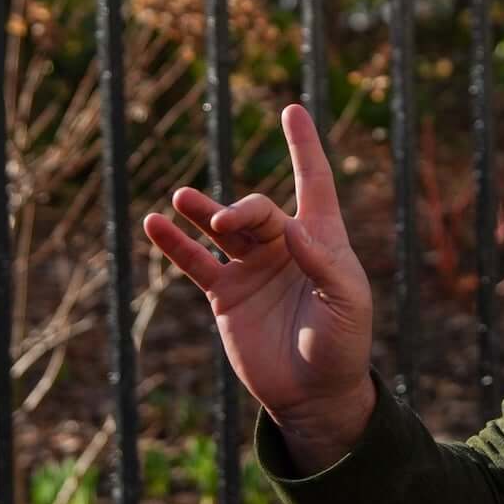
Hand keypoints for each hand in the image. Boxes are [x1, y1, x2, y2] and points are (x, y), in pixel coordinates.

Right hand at [142, 104, 374, 466]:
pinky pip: (196, 261)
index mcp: (323, 240)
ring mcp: (252, 268)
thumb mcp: (348, 303)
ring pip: (222, 228)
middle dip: (241, 209)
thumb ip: (324, 263)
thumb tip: (291, 227)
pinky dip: (176, 243)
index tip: (293, 110)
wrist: (314, 392)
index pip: (314, 182)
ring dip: (202, 211)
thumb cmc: (343, 345)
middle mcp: (285, 247)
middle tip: (227, 220)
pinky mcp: (226, 294)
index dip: (304, 148)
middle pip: (259, 209)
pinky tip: (156, 225)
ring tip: (180, 199)